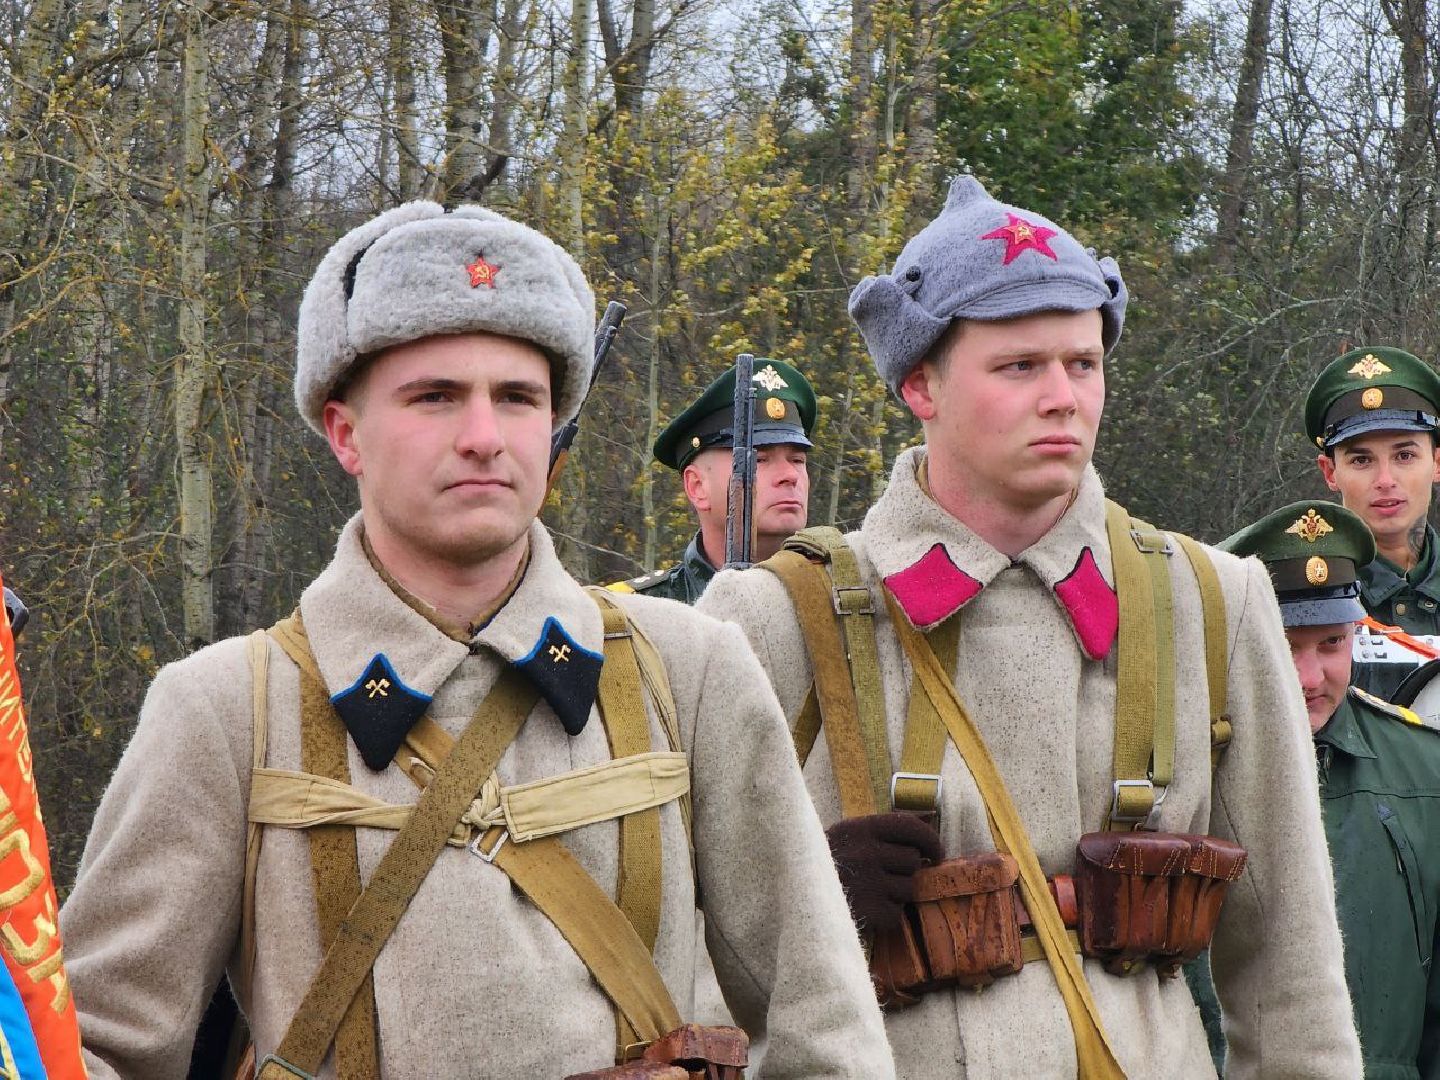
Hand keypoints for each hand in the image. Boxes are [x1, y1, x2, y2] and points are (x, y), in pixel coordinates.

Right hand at [825, 812, 944, 933]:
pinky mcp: (869, 912)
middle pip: (913, 861)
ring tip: (870, 892)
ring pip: (908, 889)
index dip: (930, 840)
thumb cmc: (823, 863)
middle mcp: (867, 852)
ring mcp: (869, 883)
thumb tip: (930, 817)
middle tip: (881, 875)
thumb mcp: (847, 835)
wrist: (791, 893)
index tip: (937, 853)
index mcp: (861, 828)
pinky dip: (885, 916)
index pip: (910, 826)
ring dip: (895, 894)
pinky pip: (896, 914)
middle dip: (903, 870)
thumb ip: (883, 830)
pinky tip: (865, 909)